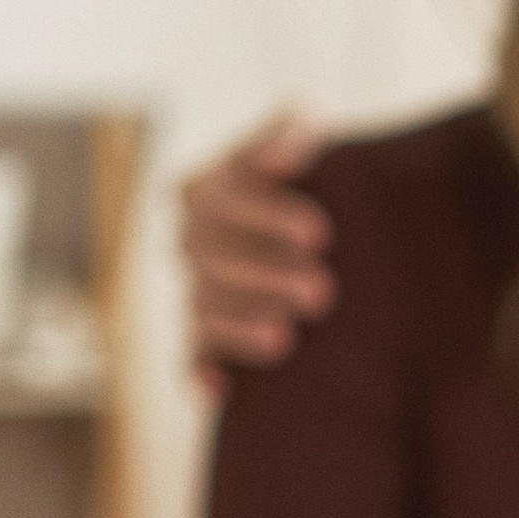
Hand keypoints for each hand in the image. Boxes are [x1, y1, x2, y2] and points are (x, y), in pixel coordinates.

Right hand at [183, 116, 335, 371]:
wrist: (328, 244)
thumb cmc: (322, 186)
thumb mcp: (314, 149)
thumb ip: (298, 130)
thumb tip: (304, 126)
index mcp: (211, 186)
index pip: (226, 192)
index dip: (267, 212)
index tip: (321, 232)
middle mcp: (194, 237)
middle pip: (211, 253)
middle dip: (264, 273)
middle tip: (323, 291)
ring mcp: (197, 289)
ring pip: (202, 306)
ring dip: (239, 324)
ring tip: (285, 339)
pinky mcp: (205, 337)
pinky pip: (190, 354)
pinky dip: (199, 371)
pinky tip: (220, 391)